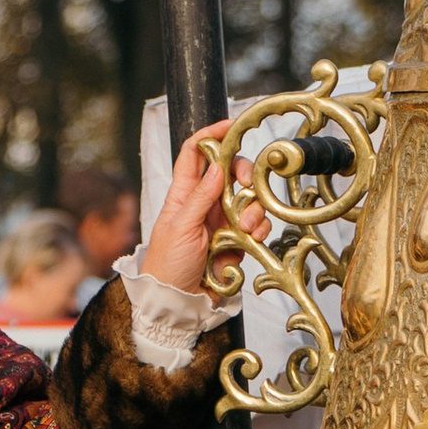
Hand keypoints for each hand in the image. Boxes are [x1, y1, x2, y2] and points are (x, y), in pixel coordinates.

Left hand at [136, 123, 264, 299]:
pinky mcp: (238, 241)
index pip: (196, 154)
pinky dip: (261, 228)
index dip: (211, 135)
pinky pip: (257, 225)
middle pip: (231, 172)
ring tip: (246, 229)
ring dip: (253, 209)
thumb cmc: (166, 266)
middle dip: (244, 174)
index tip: (231, 125)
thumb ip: (201, 197)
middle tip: (248, 183)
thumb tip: (219, 166)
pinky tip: (253, 239)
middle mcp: (204, 203)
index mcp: (183, 194)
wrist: (178, 303)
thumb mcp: (181, 228)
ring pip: (248, 199)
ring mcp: (222, 221)